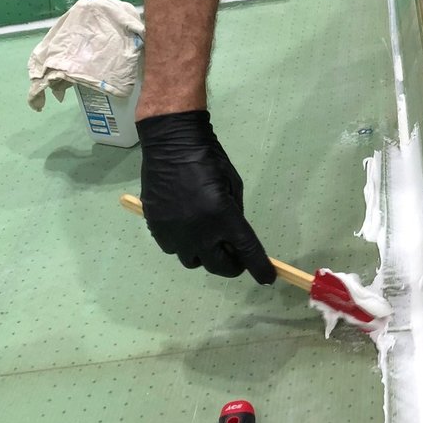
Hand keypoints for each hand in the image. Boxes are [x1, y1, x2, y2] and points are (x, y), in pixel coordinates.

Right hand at [137, 110, 275, 282]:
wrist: (171, 144)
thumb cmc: (209, 159)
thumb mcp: (234, 185)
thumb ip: (235, 215)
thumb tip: (235, 236)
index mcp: (223, 217)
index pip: (246, 252)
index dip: (259, 268)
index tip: (266, 278)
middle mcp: (198, 230)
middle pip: (218, 266)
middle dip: (231, 265)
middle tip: (235, 255)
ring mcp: (175, 232)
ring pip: (193, 260)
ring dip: (204, 254)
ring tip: (205, 237)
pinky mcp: (156, 228)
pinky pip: (172, 248)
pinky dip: (183, 243)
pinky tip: (186, 227)